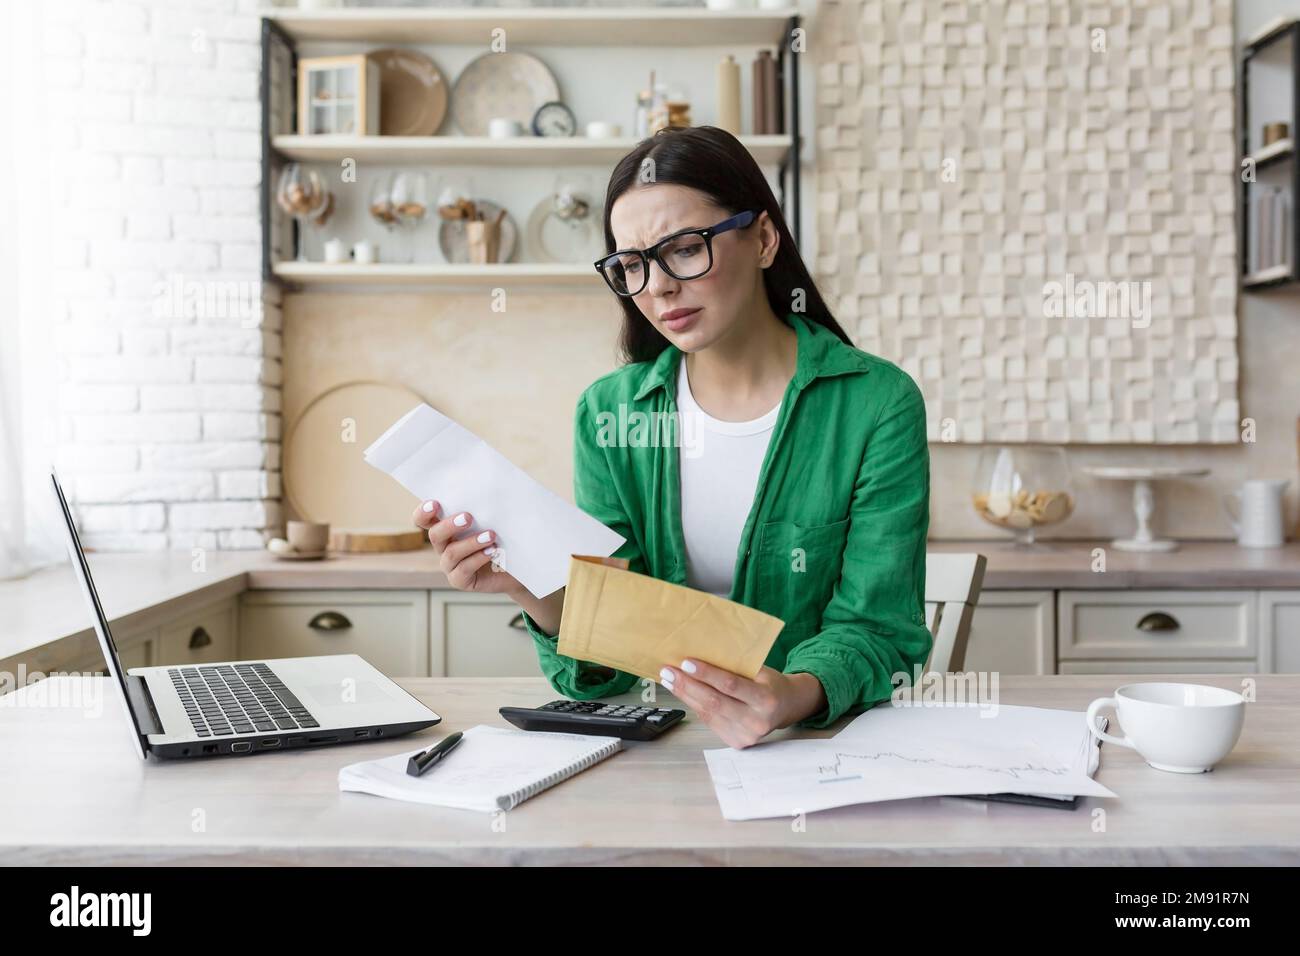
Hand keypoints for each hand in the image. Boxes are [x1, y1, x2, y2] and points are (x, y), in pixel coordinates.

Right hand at [411, 499, 519, 594]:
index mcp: (445, 528)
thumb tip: (487, 487)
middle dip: (450, 525)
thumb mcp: (493, 520)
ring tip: (491, 535)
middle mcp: (443, 546)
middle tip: (468, 517)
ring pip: (452, 552)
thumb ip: (482, 508)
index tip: (435, 503)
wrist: (517, 564)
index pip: (424, 520)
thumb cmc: (503, 536)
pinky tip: (492, 551)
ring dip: (471, 542)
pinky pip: (464, 569)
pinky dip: (479, 558)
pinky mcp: (460, 580)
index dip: (424, 512)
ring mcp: (450, 565)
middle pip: (435, 535)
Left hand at [657, 659, 826, 748]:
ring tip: (670, 680)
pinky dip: (694, 705)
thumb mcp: (760, 671)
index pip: (731, 685)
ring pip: (707, 713)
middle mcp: (756, 721)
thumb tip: (699, 655)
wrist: (785, 707)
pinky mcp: (736, 742)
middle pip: (714, 702)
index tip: (686, 662)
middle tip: (668, 671)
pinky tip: (683, 693)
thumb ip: (735, 667)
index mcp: (766, 699)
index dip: (707, 674)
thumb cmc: (769, 684)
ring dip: (685, 695)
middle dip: (687, 685)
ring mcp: (746, 735)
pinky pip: (709, 722)